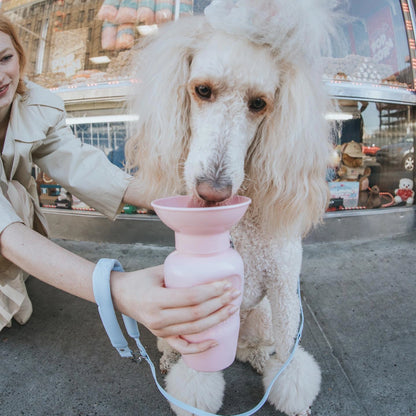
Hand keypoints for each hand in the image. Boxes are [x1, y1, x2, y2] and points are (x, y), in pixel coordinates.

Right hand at [111, 265, 239, 354]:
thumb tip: (207, 265)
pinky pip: (183, 346)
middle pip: (196, 314)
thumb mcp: (157, 271)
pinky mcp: (162, 336)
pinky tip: (216, 341)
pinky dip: (200, 347)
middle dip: (219, 304)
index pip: (191, 297)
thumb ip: (180, 271)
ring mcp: (160, 330)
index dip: (211, 292)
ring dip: (217, 320)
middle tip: (234, 294)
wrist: (119, 296)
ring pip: (194, 329)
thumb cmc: (140, 280)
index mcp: (156, 300)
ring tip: (232, 308)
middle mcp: (158, 318)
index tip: (225, 284)